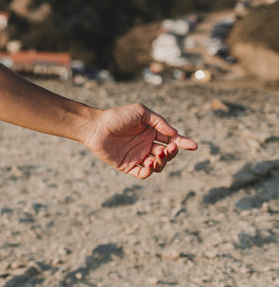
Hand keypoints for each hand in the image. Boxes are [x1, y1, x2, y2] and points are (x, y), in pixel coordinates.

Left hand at [80, 103, 197, 179]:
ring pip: (158, 165)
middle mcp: (146, 145)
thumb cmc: (117, 116)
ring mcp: (138, 157)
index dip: (183, 143)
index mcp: (151, 133)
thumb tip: (175, 135)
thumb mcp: (140, 112)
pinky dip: (149, 172)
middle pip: (167, 154)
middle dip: (172, 153)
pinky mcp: (128, 166)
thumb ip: (159, 122)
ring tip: (158, 156)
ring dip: (162, 163)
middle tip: (168, 149)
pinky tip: (149, 164)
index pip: (172, 140)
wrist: (95, 126)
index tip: (193, 146)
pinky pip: (143, 174)